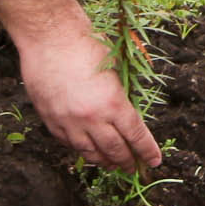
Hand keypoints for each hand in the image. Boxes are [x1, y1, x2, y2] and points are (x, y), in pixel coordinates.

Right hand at [19, 24, 159, 169]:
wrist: (50, 37)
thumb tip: (127, 117)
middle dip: (126, 162)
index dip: (146, 151)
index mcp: (114, 103)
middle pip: (114, 149)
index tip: (154, 161)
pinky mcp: (50, 120)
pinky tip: (87, 150)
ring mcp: (69, 122)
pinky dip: (80, 149)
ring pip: (89, 152)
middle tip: (133, 168)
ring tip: (111, 164)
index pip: (136, 136)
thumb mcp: (115, 70)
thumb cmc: (86, 45)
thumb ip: (120, 96)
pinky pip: (68, 143)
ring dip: (103, 161)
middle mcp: (92, 118)